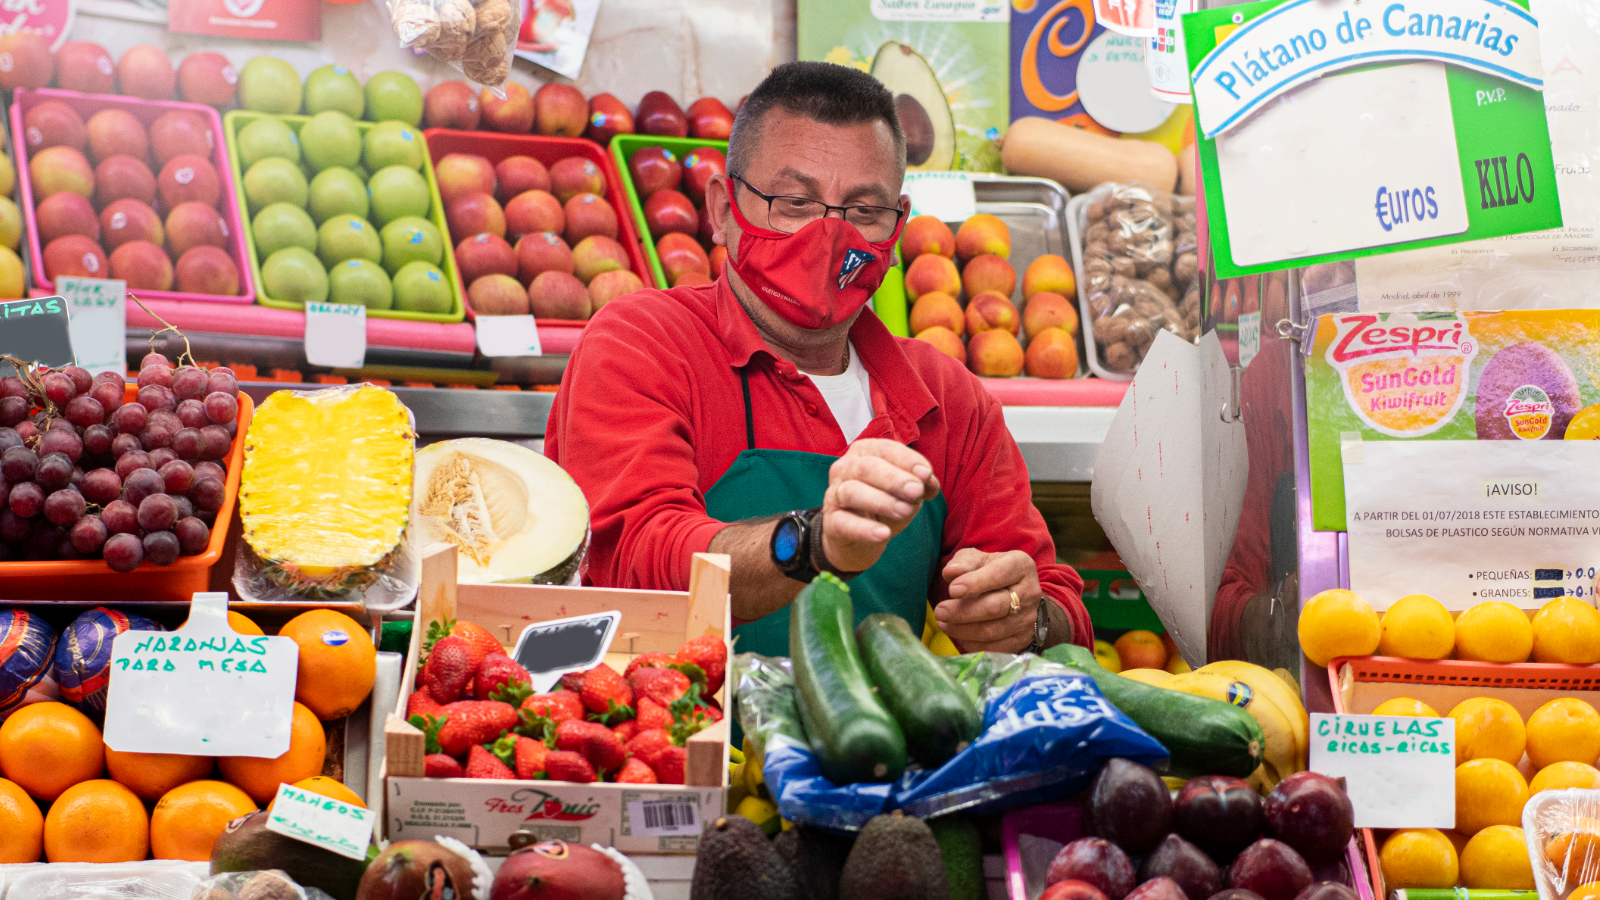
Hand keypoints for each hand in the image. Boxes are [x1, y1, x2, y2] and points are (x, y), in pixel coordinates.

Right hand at [820, 439, 939, 572]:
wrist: (859, 539)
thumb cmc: (884, 505)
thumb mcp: (906, 492)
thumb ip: (920, 484)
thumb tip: (929, 482)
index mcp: (865, 452)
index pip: (885, 449)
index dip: (906, 460)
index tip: (926, 474)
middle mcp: (845, 468)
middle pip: (866, 468)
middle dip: (893, 479)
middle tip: (916, 491)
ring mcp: (834, 494)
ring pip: (852, 492)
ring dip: (881, 501)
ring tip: (904, 511)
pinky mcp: (830, 522)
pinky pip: (844, 523)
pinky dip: (864, 529)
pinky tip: (884, 534)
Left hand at [935, 549, 1042, 651]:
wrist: (1015, 594)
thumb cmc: (990, 573)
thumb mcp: (978, 560)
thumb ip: (964, 562)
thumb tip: (950, 572)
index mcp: (1020, 566)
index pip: (998, 574)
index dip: (974, 583)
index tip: (952, 590)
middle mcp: (1030, 593)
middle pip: (995, 607)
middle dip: (963, 611)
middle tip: (940, 612)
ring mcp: (1028, 619)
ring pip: (992, 631)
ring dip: (963, 630)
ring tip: (943, 623)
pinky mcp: (1023, 640)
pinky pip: (995, 648)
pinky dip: (973, 644)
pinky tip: (959, 635)